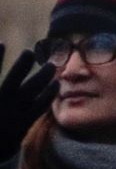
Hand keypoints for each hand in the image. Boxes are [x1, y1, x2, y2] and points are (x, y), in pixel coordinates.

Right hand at [0, 44, 55, 160]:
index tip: (2, 43)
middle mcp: (1, 106)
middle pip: (11, 84)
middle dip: (20, 67)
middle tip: (29, 52)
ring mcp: (12, 116)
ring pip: (29, 95)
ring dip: (40, 79)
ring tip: (50, 65)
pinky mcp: (23, 125)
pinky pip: (38, 110)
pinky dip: (47, 97)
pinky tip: (56, 85)